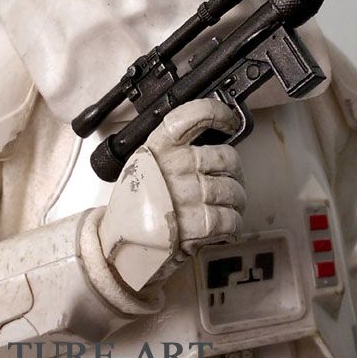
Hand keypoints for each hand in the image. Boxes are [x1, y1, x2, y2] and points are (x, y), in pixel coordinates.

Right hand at [98, 98, 245, 290]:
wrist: (120, 244)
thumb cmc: (135, 204)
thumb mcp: (146, 165)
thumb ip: (174, 150)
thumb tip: (214, 145)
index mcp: (160, 146)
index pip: (195, 115)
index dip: (219, 113)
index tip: (230, 121)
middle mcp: (175, 165)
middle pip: (227, 158)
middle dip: (235, 174)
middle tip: (230, 183)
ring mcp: (187, 194)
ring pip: (234, 191)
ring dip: (236, 203)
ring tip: (226, 209)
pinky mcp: (196, 224)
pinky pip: (231, 219)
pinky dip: (233, 225)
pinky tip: (223, 227)